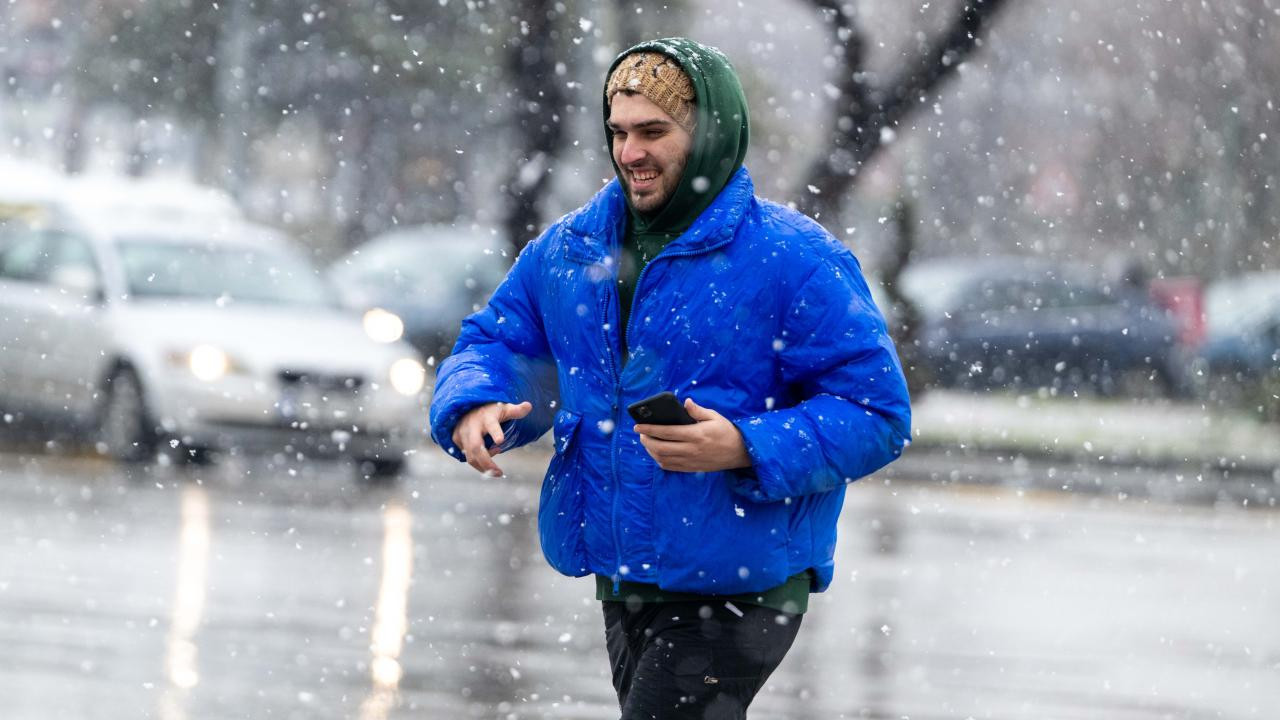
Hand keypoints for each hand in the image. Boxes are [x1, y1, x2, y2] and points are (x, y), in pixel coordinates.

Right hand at [451, 401, 532, 475]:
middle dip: (487, 462)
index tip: (500, 441)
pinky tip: (486, 461)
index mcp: (486, 417)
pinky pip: (466, 456)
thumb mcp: (504, 408)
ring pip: (470, 455)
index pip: (491, 425)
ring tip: (496, 471)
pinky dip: (477, 462)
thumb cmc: (490, 410)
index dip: (496, 432)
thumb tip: (529, 406)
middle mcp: (472, 425)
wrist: (467, 406)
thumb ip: (516, 411)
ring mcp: (462, 433)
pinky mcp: (456, 439)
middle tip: (499, 473)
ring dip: (483, 466)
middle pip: (476, 447)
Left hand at [634, 397, 751, 472]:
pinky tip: (657, 453)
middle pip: (661, 448)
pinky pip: (670, 467)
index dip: (650, 429)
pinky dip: (659, 460)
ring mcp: (690, 461)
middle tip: (641, 434)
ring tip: (647, 442)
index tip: (638, 426)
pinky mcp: (691, 468)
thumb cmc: (726, 431)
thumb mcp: (715, 417)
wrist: (740, 452)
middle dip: (646, 440)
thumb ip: (698, 411)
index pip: (667, 432)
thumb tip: (685, 402)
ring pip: (663, 459)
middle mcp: (691, 449)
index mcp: (696, 434)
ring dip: (651, 451)